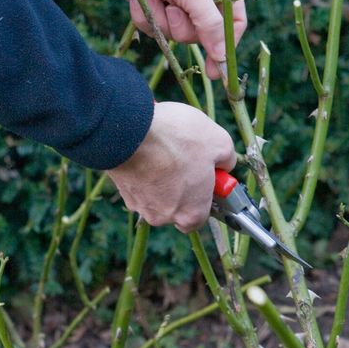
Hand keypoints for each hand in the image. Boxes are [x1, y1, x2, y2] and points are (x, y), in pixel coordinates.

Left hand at [95, 0, 246, 78]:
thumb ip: (209, 23)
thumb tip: (224, 57)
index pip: (234, 21)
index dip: (225, 46)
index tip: (215, 71)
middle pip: (203, 33)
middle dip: (181, 25)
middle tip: (171, 8)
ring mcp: (179, 0)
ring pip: (177, 33)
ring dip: (161, 19)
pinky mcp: (158, 6)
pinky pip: (157, 28)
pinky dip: (146, 16)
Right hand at [107, 101, 235, 231]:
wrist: (130, 130)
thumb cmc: (178, 140)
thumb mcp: (220, 143)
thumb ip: (227, 160)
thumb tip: (224, 164)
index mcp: (190, 214)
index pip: (203, 214)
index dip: (208, 193)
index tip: (210, 174)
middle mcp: (163, 217)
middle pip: (179, 203)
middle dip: (185, 182)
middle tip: (188, 157)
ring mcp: (138, 204)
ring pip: (158, 191)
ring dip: (164, 173)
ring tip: (167, 147)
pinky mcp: (121, 189)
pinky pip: (140, 180)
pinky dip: (146, 167)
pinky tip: (150, 147)